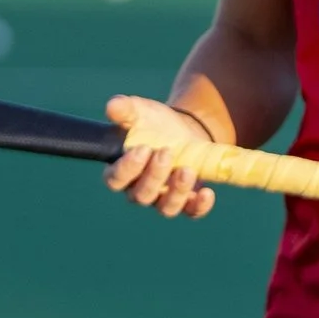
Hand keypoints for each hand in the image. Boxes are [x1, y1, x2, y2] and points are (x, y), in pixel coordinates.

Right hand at [104, 95, 215, 218]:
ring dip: (177, 191)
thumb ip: (124, 109)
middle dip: (155, 175)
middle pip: (142, 195)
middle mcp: (139, 190)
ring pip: (166, 208)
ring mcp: (163, 199)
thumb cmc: (153, 124)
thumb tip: (111, 106)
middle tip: (167, 152)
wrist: (184, 130)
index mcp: (121, 171)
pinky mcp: (187, 201)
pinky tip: (207, 192)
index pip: (115, 179)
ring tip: (188, 170)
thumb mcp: (139, 111)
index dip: (127, 168)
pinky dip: (200, 206)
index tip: (142, 149)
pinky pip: (191, 212)